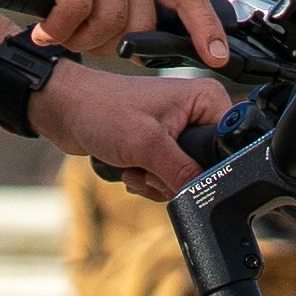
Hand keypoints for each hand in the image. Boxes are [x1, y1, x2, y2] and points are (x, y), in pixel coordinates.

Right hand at [0, 0, 221, 63]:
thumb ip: (126, 5)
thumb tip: (153, 48)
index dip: (205, 30)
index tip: (217, 60)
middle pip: (139, 23)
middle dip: (105, 44)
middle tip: (76, 37)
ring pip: (107, 20)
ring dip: (76, 39)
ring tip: (57, 28)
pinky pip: (76, 10)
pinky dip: (56, 29)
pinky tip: (43, 27)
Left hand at [40, 58, 230, 192]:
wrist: (66, 112)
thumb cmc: (101, 110)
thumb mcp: (147, 145)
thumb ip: (181, 173)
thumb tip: (204, 195)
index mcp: (206, 100)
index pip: (229, 143)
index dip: (207, 165)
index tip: (178, 169)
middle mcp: (197, 113)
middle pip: (205, 167)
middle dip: (172, 177)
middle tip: (147, 165)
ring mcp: (180, 131)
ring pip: (185, 179)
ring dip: (156, 181)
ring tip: (134, 163)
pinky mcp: (163, 147)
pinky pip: (168, 180)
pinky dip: (148, 181)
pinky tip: (130, 167)